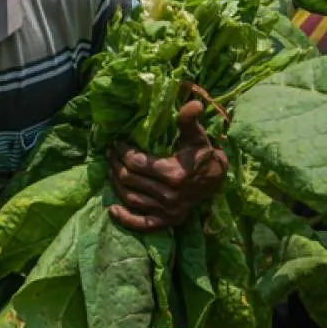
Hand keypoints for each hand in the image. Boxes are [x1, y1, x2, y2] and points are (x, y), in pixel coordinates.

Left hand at [107, 100, 227, 231]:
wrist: (218, 180)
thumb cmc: (203, 156)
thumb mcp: (197, 138)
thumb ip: (189, 122)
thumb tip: (194, 103)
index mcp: (174, 174)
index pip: (136, 163)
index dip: (122, 151)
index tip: (117, 143)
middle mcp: (170, 195)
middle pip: (129, 179)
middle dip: (115, 164)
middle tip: (109, 153)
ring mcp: (168, 210)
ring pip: (130, 198)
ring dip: (115, 184)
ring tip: (110, 169)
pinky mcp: (168, 221)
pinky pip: (142, 224)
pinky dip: (126, 219)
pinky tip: (113, 210)